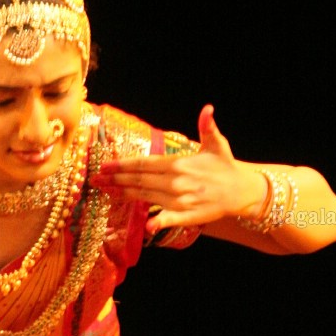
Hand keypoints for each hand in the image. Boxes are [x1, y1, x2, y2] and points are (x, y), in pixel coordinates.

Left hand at [88, 105, 266, 234]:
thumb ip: (207, 127)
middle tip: (95, 179)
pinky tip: (145, 226)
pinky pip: (166, 219)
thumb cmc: (225, 166)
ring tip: (105, 191)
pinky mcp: (185, 215)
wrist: (241, 191)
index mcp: (178, 164)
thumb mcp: (217, 144)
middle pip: (138, 180)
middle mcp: (175, 182)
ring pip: (144, 196)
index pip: (143, 164)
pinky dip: (156, 223)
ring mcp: (179, 200)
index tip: (105, 165)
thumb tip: (208, 109)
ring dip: (123, 194)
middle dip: (115, 179)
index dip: (122, 165)